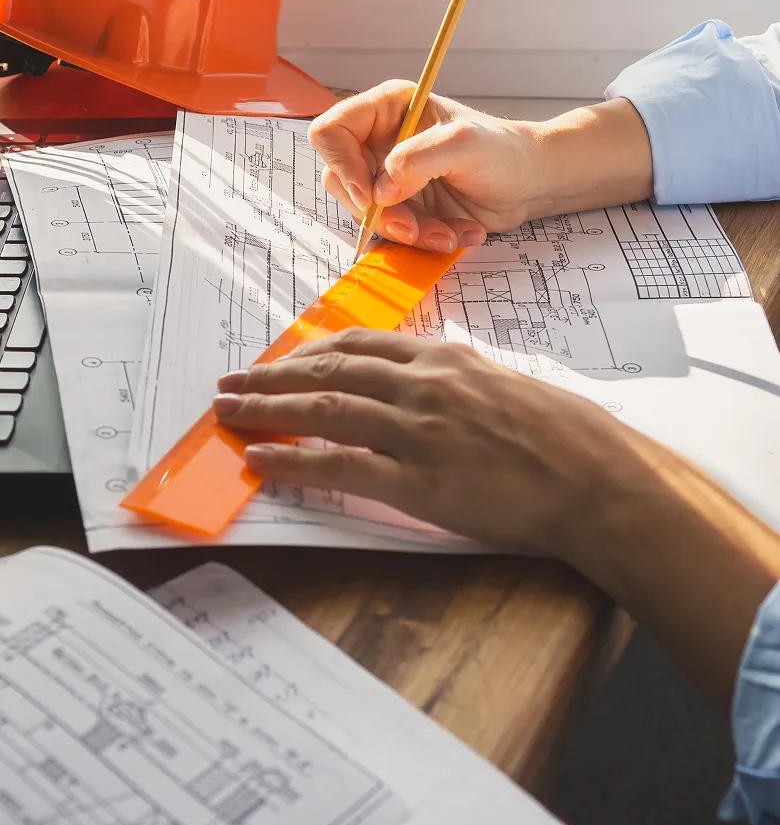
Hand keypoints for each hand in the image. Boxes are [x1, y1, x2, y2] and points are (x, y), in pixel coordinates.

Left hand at [211, 329, 655, 554]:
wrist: (598, 480)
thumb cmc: (560, 435)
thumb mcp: (502, 385)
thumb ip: (452, 378)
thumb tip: (414, 380)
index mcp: (443, 358)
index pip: (358, 344)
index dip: (308, 352)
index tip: (278, 361)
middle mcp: (423, 383)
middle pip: (328, 369)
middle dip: (271, 376)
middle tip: (230, 383)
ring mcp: (418, 429)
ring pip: (323, 407)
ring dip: (266, 409)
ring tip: (226, 412)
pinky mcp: (418, 479)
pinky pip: (338, 463)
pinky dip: (292, 459)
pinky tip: (260, 459)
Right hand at [309, 82, 653, 252]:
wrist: (530, 184)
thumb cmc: (504, 152)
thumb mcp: (465, 144)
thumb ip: (418, 158)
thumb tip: (380, 190)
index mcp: (386, 111)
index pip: (331, 132)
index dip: (341, 166)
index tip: (370, 196)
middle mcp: (380, 143)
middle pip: (341, 182)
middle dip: (379, 212)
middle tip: (412, 226)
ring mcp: (388, 179)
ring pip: (367, 215)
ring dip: (406, 232)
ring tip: (447, 233)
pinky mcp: (402, 209)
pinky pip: (391, 234)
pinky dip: (421, 242)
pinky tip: (454, 234)